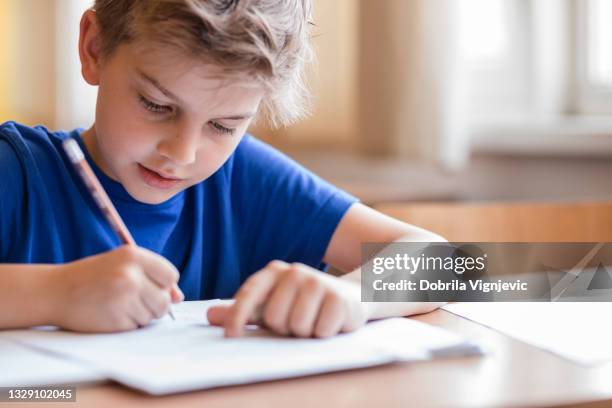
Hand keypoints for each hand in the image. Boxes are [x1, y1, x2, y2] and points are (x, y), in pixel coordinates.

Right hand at [53, 245, 183, 331]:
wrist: (56, 291)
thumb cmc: (93, 276)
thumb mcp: (123, 266)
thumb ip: (153, 277)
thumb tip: (178, 297)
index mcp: (133, 255)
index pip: (170, 275)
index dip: (164, 284)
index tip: (151, 286)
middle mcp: (130, 275)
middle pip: (164, 300)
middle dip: (154, 304)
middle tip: (132, 299)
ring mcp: (123, 298)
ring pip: (152, 316)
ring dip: (140, 315)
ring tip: (118, 304)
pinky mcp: (116, 319)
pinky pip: (136, 327)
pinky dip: (127, 324)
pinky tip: (110, 313)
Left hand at [207, 261, 370, 337]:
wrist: (352, 295)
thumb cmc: (303, 303)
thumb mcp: (271, 305)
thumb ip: (242, 310)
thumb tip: (209, 315)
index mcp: (274, 272)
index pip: (249, 293)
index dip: (237, 315)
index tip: (229, 336)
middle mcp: (295, 272)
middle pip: (274, 318)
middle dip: (284, 328)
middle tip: (296, 319)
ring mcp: (318, 283)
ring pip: (296, 326)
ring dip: (304, 332)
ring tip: (313, 320)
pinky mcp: (338, 299)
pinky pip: (319, 332)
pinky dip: (323, 333)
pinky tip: (329, 321)